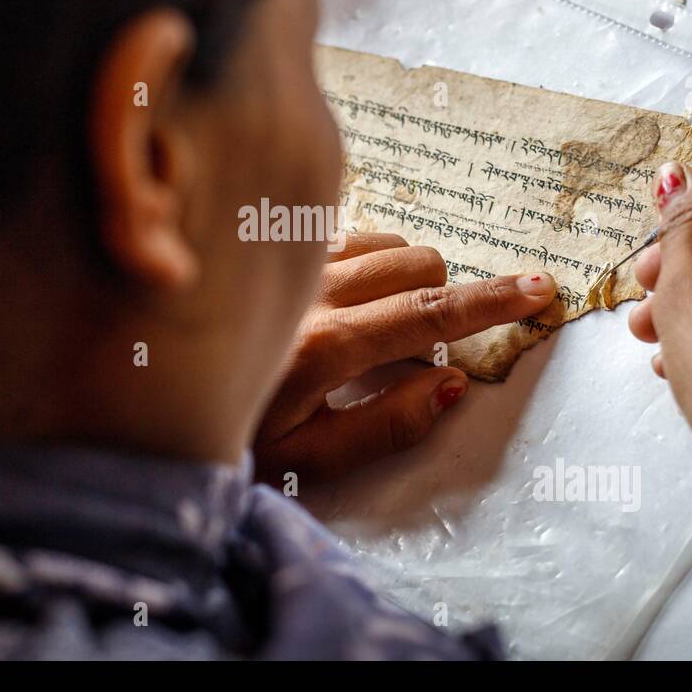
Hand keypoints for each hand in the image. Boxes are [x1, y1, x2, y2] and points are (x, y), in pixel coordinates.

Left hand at [253, 233, 555, 483]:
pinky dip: (367, 260)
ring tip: (375, 326)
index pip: (429, 314)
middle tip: (414, 350)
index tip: (541, 288)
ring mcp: (287, 259)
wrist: (150, 400)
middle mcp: (308, 289)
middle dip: (443, 296)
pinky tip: (340, 298)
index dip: (493, 303)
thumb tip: (454, 383)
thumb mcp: (309, 459)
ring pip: (388, 242)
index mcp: (323, 345)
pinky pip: (349, 233)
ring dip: (405, 278)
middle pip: (419, 263)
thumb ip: (387, 424)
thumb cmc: (233, 434)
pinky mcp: (271, 245)